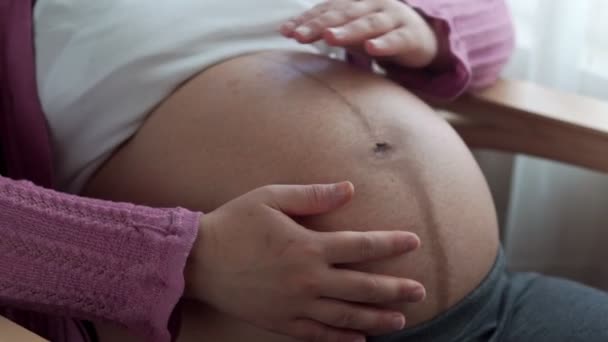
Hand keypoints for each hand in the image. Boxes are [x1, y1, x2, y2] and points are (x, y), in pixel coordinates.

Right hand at [185, 182, 424, 341]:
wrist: (198, 261)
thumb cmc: (235, 224)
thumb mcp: (271, 198)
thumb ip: (313, 196)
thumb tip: (349, 189)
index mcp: (308, 246)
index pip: (361, 246)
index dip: (391, 244)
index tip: (413, 241)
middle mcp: (308, 280)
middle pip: (363, 286)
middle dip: (395, 289)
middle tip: (420, 290)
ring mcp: (296, 305)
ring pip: (346, 316)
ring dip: (377, 317)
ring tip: (401, 319)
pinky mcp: (281, 322)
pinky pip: (318, 335)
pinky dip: (342, 340)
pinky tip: (360, 341)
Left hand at [280, 0, 438, 67]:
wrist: (422, 37)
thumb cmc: (378, 33)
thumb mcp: (350, 30)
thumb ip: (325, 29)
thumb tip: (289, 30)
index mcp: (355, 3)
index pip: (327, 10)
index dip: (306, 20)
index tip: (285, 31)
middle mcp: (372, 6)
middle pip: (342, 15)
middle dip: (319, 25)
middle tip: (299, 35)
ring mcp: (392, 18)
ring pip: (368, 24)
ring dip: (348, 31)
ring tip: (330, 38)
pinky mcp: (410, 36)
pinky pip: (396, 39)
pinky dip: (383, 44)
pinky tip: (371, 49)